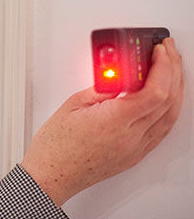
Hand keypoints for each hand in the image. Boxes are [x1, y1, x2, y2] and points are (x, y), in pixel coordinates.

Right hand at [20, 37, 183, 206]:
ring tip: (171, 70)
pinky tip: (165, 98)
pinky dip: (168, 108)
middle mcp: (131, 137)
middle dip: (172, 71)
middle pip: (168, 100)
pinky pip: (162, 129)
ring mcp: (136, 148)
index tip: (158, 51)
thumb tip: (118, 74)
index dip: (162, 67)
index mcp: (114, 121)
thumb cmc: (55, 147)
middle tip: (167, 52)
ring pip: (170, 116)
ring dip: (175, 89)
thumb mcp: (73, 105)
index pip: (154, 91)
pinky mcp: (135, 155)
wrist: (52, 176)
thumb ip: (100, 88)